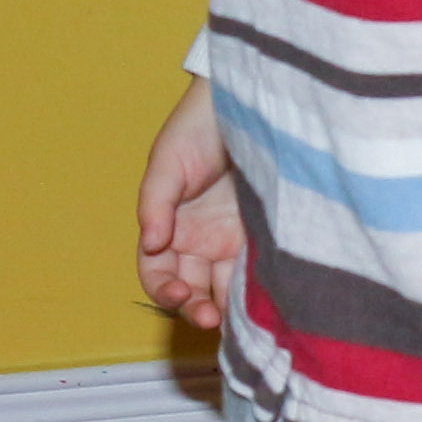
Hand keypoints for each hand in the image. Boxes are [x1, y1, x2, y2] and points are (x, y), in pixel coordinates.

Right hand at [133, 76, 243, 330]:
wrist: (250, 102)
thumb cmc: (201, 125)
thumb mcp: (169, 160)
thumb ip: (156, 202)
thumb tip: (152, 241)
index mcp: (170, 227)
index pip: (158, 274)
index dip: (163, 291)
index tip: (179, 294)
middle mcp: (201, 240)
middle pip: (193, 290)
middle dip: (197, 309)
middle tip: (210, 318)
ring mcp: (235, 240)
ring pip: (227, 288)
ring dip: (229, 308)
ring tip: (239, 320)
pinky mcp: (268, 235)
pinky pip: (260, 273)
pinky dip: (259, 291)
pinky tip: (265, 300)